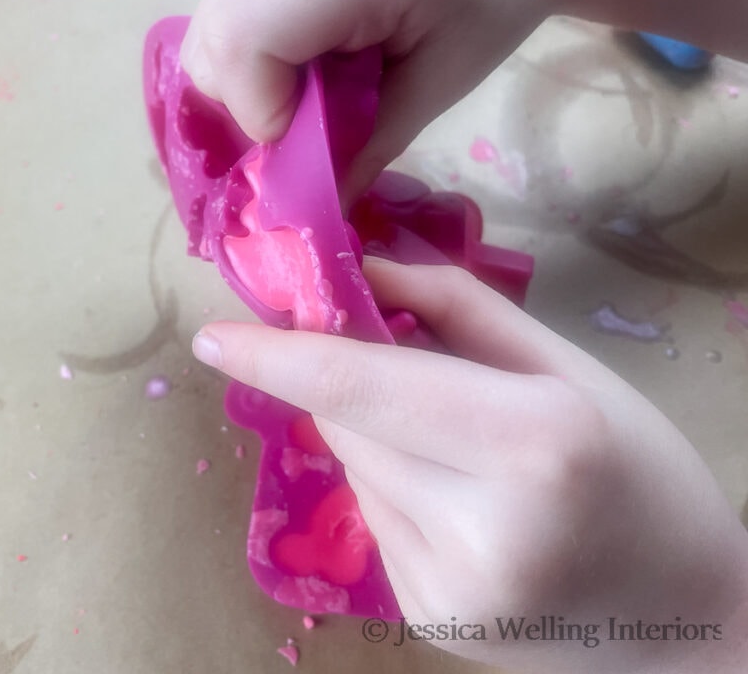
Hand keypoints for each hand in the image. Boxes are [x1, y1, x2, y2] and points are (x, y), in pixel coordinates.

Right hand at [180, 0, 557, 201]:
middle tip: (314, 116)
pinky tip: (306, 48)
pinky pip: (220, 7)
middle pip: (212, 38)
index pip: (246, 40)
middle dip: (248, 104)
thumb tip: (307, 207)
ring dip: (244, 79)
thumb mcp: (439, 82)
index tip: (316, 137)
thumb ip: (367, 147)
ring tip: (314, 78)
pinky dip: (248, 51)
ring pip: (205, 26)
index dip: (264, 110)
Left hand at [192, 258, 747, 672]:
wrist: (688, 624)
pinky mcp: (429, 621)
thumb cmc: (643, 474)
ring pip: (356, 470)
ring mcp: (447, 589)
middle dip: (357, 382)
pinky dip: (398, 492)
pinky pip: (375, 521)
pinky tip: (464, 509)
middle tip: (412, 368)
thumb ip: (461, 310)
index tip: (211, 334)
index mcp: (534, 445)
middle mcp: (480, 528)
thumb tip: (362, 277)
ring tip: (464, 454)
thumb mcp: (570, 370)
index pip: (363, 386)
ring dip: (382, 439)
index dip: (276, 354)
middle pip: (349, 421)